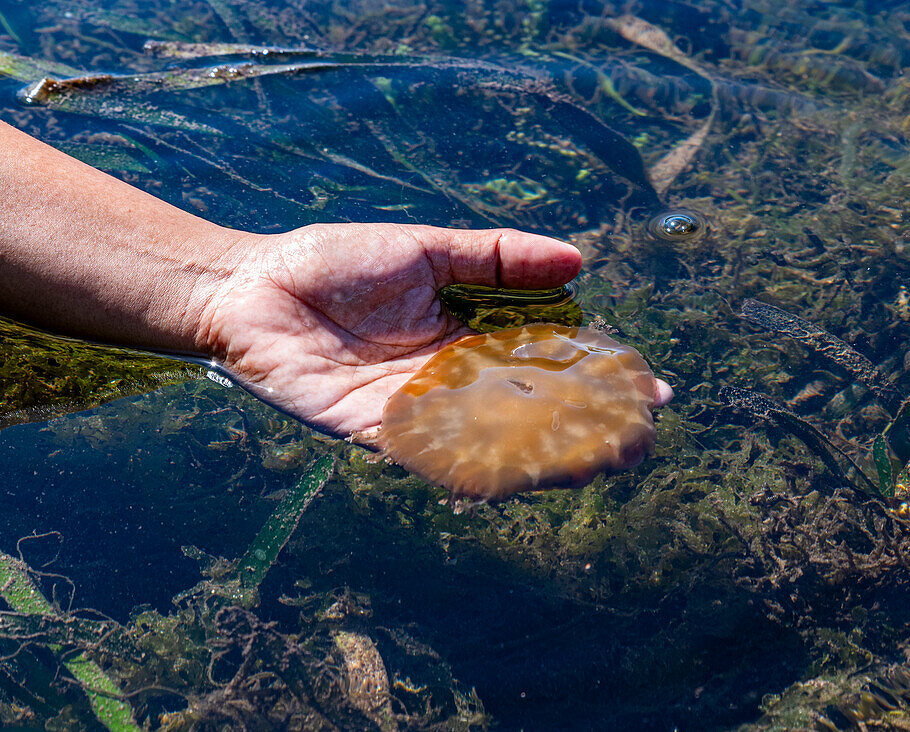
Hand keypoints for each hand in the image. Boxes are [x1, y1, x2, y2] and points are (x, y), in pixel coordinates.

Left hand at [200, 223, 672, 439]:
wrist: (252, 285)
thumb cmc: (333, 262)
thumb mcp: (428, 250)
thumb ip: (497, 258)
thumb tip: (579, 260)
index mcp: (465, 339)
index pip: (544, 364)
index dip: (595, 377)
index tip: (647, 387)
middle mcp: (447, 382)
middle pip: (528, 412)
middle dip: (584, 427)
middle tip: (639, 440)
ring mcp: (413, 411)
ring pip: (489, 441)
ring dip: (545, 455)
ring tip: (598, 461)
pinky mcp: (373, 431)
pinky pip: (430, 455)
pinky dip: (474, 466)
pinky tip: (520, 474)